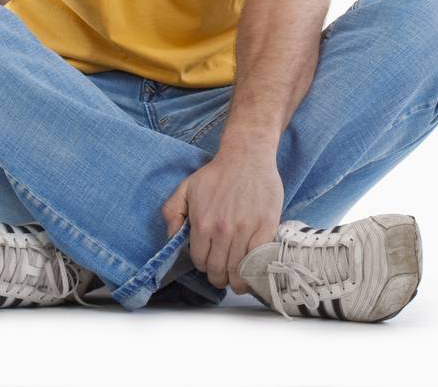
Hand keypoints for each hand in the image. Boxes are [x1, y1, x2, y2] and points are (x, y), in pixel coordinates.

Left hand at [160, 144, 282, 293]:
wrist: (247, 157)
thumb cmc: (217, 173)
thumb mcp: (185, 188)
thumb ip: (172, 212)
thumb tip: (171, 236)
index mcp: (202, 224)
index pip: (200, 261)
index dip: (204, 265)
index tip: (209, 264)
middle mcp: (223, 231)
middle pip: (219, 270)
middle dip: (219, 278)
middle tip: (223, 277)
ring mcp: (245, 230)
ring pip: (239, 270)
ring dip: (237, 280)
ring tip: (238, 280)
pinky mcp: (265, 227)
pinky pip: (258, 259)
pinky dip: (255, 270)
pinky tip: (253, 271)